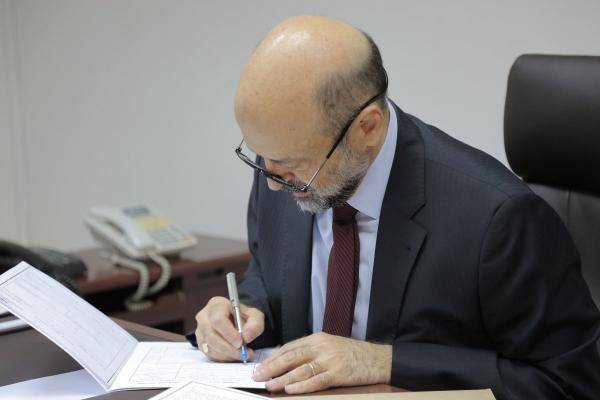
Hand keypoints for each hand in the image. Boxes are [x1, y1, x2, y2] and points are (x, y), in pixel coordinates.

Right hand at [194, 296, 264, 361]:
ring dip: (228, 355)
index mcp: (216, 305)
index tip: (241, 342)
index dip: (229, 333)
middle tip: (244, 353)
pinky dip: (224, 358)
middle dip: (229, 348)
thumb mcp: (255, 316)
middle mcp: (204, 317)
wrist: (236, 321)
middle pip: (212, 336)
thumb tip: (246, 337)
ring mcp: (200, 331)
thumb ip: (255, 325)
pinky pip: (210, 354)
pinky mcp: (201, 343)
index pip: (218, 319)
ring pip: (210, 347)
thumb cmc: (243, 317)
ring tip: (242, 355)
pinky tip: (234, 355)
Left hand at [252, 332, 391, 393]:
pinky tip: (291, 389)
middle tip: (258, 376)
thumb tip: (288, 361)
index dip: (274, 357)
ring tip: (270, 385)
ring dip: (283, 378)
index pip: (290, 347)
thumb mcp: (330, 346)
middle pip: (291, 356)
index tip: (261, 366)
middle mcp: (322, 347)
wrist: (378, 359)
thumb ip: (311, 351)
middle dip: (272, 367)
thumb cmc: (353, 354)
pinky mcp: (339, 373)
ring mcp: (330, 360)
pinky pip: (317, 380)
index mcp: (318, 339)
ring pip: (301, 369)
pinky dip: (302, 385)